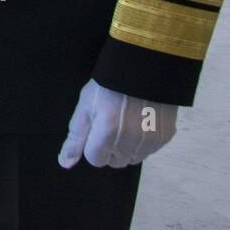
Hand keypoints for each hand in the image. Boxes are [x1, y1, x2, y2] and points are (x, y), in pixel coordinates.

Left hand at [58, 78, 177, 168]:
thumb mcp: (85, 106)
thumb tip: (65, 163)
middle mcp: (130, 141)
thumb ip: (75, 138)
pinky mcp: (164, 137)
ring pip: (132, 159)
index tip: (97, 126)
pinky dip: (143, 141)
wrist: (143, 66)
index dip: (92, 142)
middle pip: (114, 162)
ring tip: (127, 121)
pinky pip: (148, 151)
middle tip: (112, 122)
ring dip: (127, 147)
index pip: (94, 159)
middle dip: (110, 147)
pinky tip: (141, 121)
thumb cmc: (109, 85)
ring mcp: (149, 141)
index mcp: (107, 133)